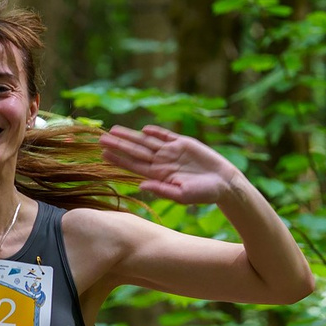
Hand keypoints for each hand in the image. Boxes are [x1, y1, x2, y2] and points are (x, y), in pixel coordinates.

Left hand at [98, 124, 245, 205]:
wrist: (224, 184)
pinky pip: (167, 136)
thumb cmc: (203, 194)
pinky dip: (156, 132)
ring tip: (114, 130)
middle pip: (136, 151)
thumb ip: (161, 190)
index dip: (119, 159)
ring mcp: (172, 152)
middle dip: (119, 144)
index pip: (134, 166)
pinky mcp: (184, 143)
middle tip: (101, 138)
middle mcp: (162, 162)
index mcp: (159, 176)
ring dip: (131, 136)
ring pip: (147, 142)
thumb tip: (141, 185)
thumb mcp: (181, 195)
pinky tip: (144, 129)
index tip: (103, 154)